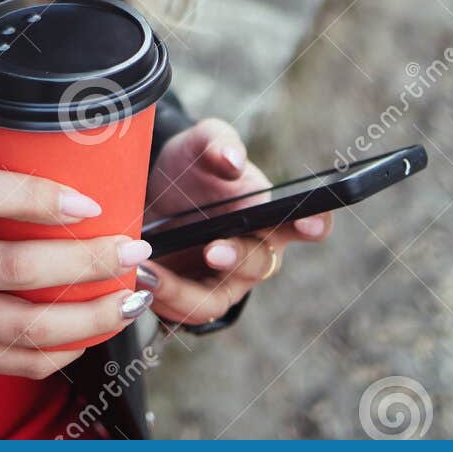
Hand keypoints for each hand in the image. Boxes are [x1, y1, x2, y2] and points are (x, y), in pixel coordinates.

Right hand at [0, 129, 155, 377]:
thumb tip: (52, 121)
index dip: (38, 196)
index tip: (87, 199)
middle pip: (18, 271)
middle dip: (87, 262)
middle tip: (131, 247)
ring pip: (27, 329)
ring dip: (91, 316)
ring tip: (131, 294)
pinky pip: (18, 362)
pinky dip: (66, 350)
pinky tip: (96, 329)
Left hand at [140, 118, 334, 327]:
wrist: (152, 190)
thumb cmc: (191, 167)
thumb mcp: (199, 143)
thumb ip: (217, 143)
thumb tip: (232, 160)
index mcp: (267, 213)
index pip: (304, 222)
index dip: (314, 224)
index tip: (309, 223)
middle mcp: (253, 251)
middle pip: (259, 264)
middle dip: (238, 258)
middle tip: (213, 250)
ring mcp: (224, 280)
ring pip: (217, 300)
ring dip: (185, 292)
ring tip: (151, 272)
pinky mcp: (192, 297)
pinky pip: (183, 309)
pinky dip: (161, 296)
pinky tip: (138, 277)